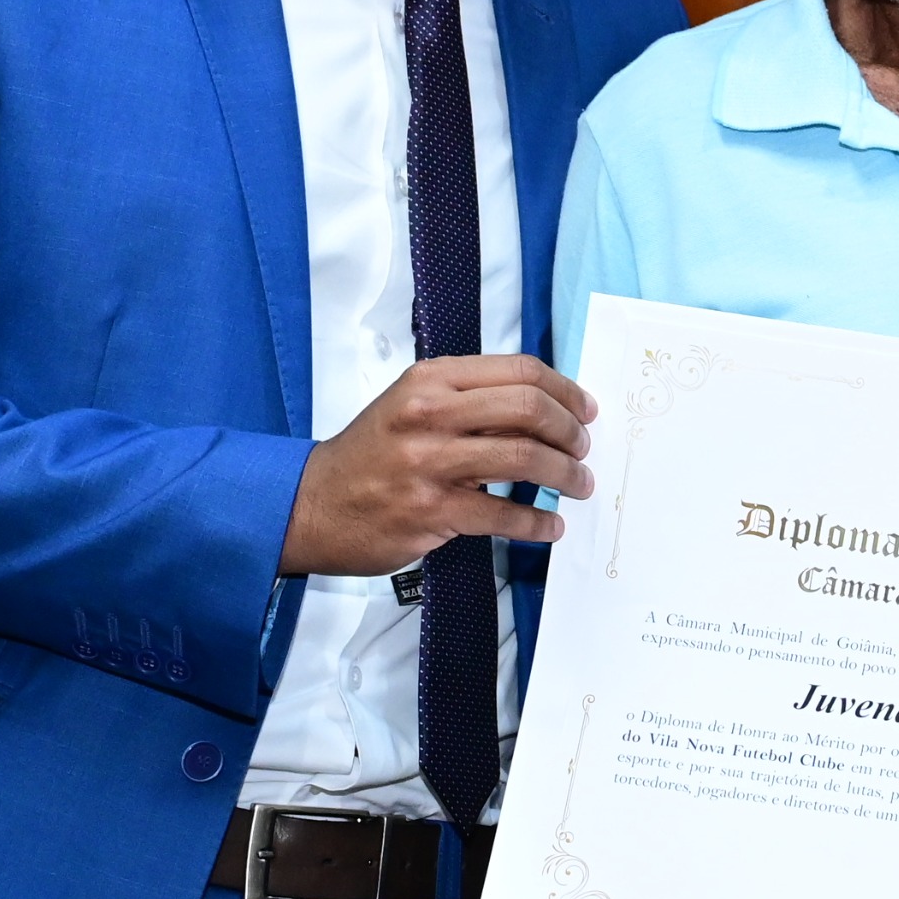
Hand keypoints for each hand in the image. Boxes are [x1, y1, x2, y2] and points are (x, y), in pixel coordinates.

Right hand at [282, 356, 591, 575]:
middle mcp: (431, 414)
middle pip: (529, 409)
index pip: (520, 371)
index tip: (585, 410)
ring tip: (579, 486)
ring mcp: (429, 464)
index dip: (565, 390)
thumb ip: (471, 401)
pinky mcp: (431, 512)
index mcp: (432, 380)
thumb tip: (544, 411)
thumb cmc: (371, 454)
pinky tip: (550, 528)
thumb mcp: (413, 406)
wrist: (312, 504)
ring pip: (524, 459)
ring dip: (566, 475)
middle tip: (583, 449)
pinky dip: (537, 524)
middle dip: (570, 431)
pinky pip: (503, 516)